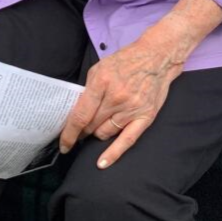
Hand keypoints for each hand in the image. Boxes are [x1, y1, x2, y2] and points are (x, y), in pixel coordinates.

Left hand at [57, 37, 183, 168]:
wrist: (157, 57)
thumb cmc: (126, 61)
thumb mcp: (100, 68)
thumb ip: (88, 90)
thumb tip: (77, 112)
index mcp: (102, 82)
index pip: (81, 115)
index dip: (69, 133)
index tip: (64, 144)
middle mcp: (116, 97)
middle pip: (91, 126)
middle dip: (83, 130)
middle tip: (81, 130)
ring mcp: (131, 108)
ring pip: (105, 133)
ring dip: (97, 133)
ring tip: (98, 126)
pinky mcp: (145, 117)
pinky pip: (127, 141)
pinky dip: (113, 154)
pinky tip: (102, 163)